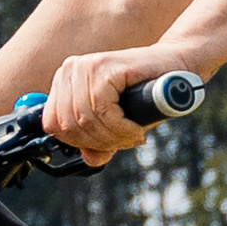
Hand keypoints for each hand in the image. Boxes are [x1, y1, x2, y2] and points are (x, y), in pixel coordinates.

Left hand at [43, 49, 195, 162]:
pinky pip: (103, 110)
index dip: (78, 143)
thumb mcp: (115, 122)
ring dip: (113, 137)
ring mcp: (85, 66)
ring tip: (133, 137)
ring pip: (86, 119)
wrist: (175, 67)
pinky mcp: (105, 66)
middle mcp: (69, 70)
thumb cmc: (144, 95)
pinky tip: (136, 129)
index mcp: (63, 81)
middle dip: (100, 142)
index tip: (105, 147)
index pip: (52, 124)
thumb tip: (89, 159)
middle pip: (69, 125)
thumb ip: (98, 139)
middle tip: (126, 142)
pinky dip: (121, 127)